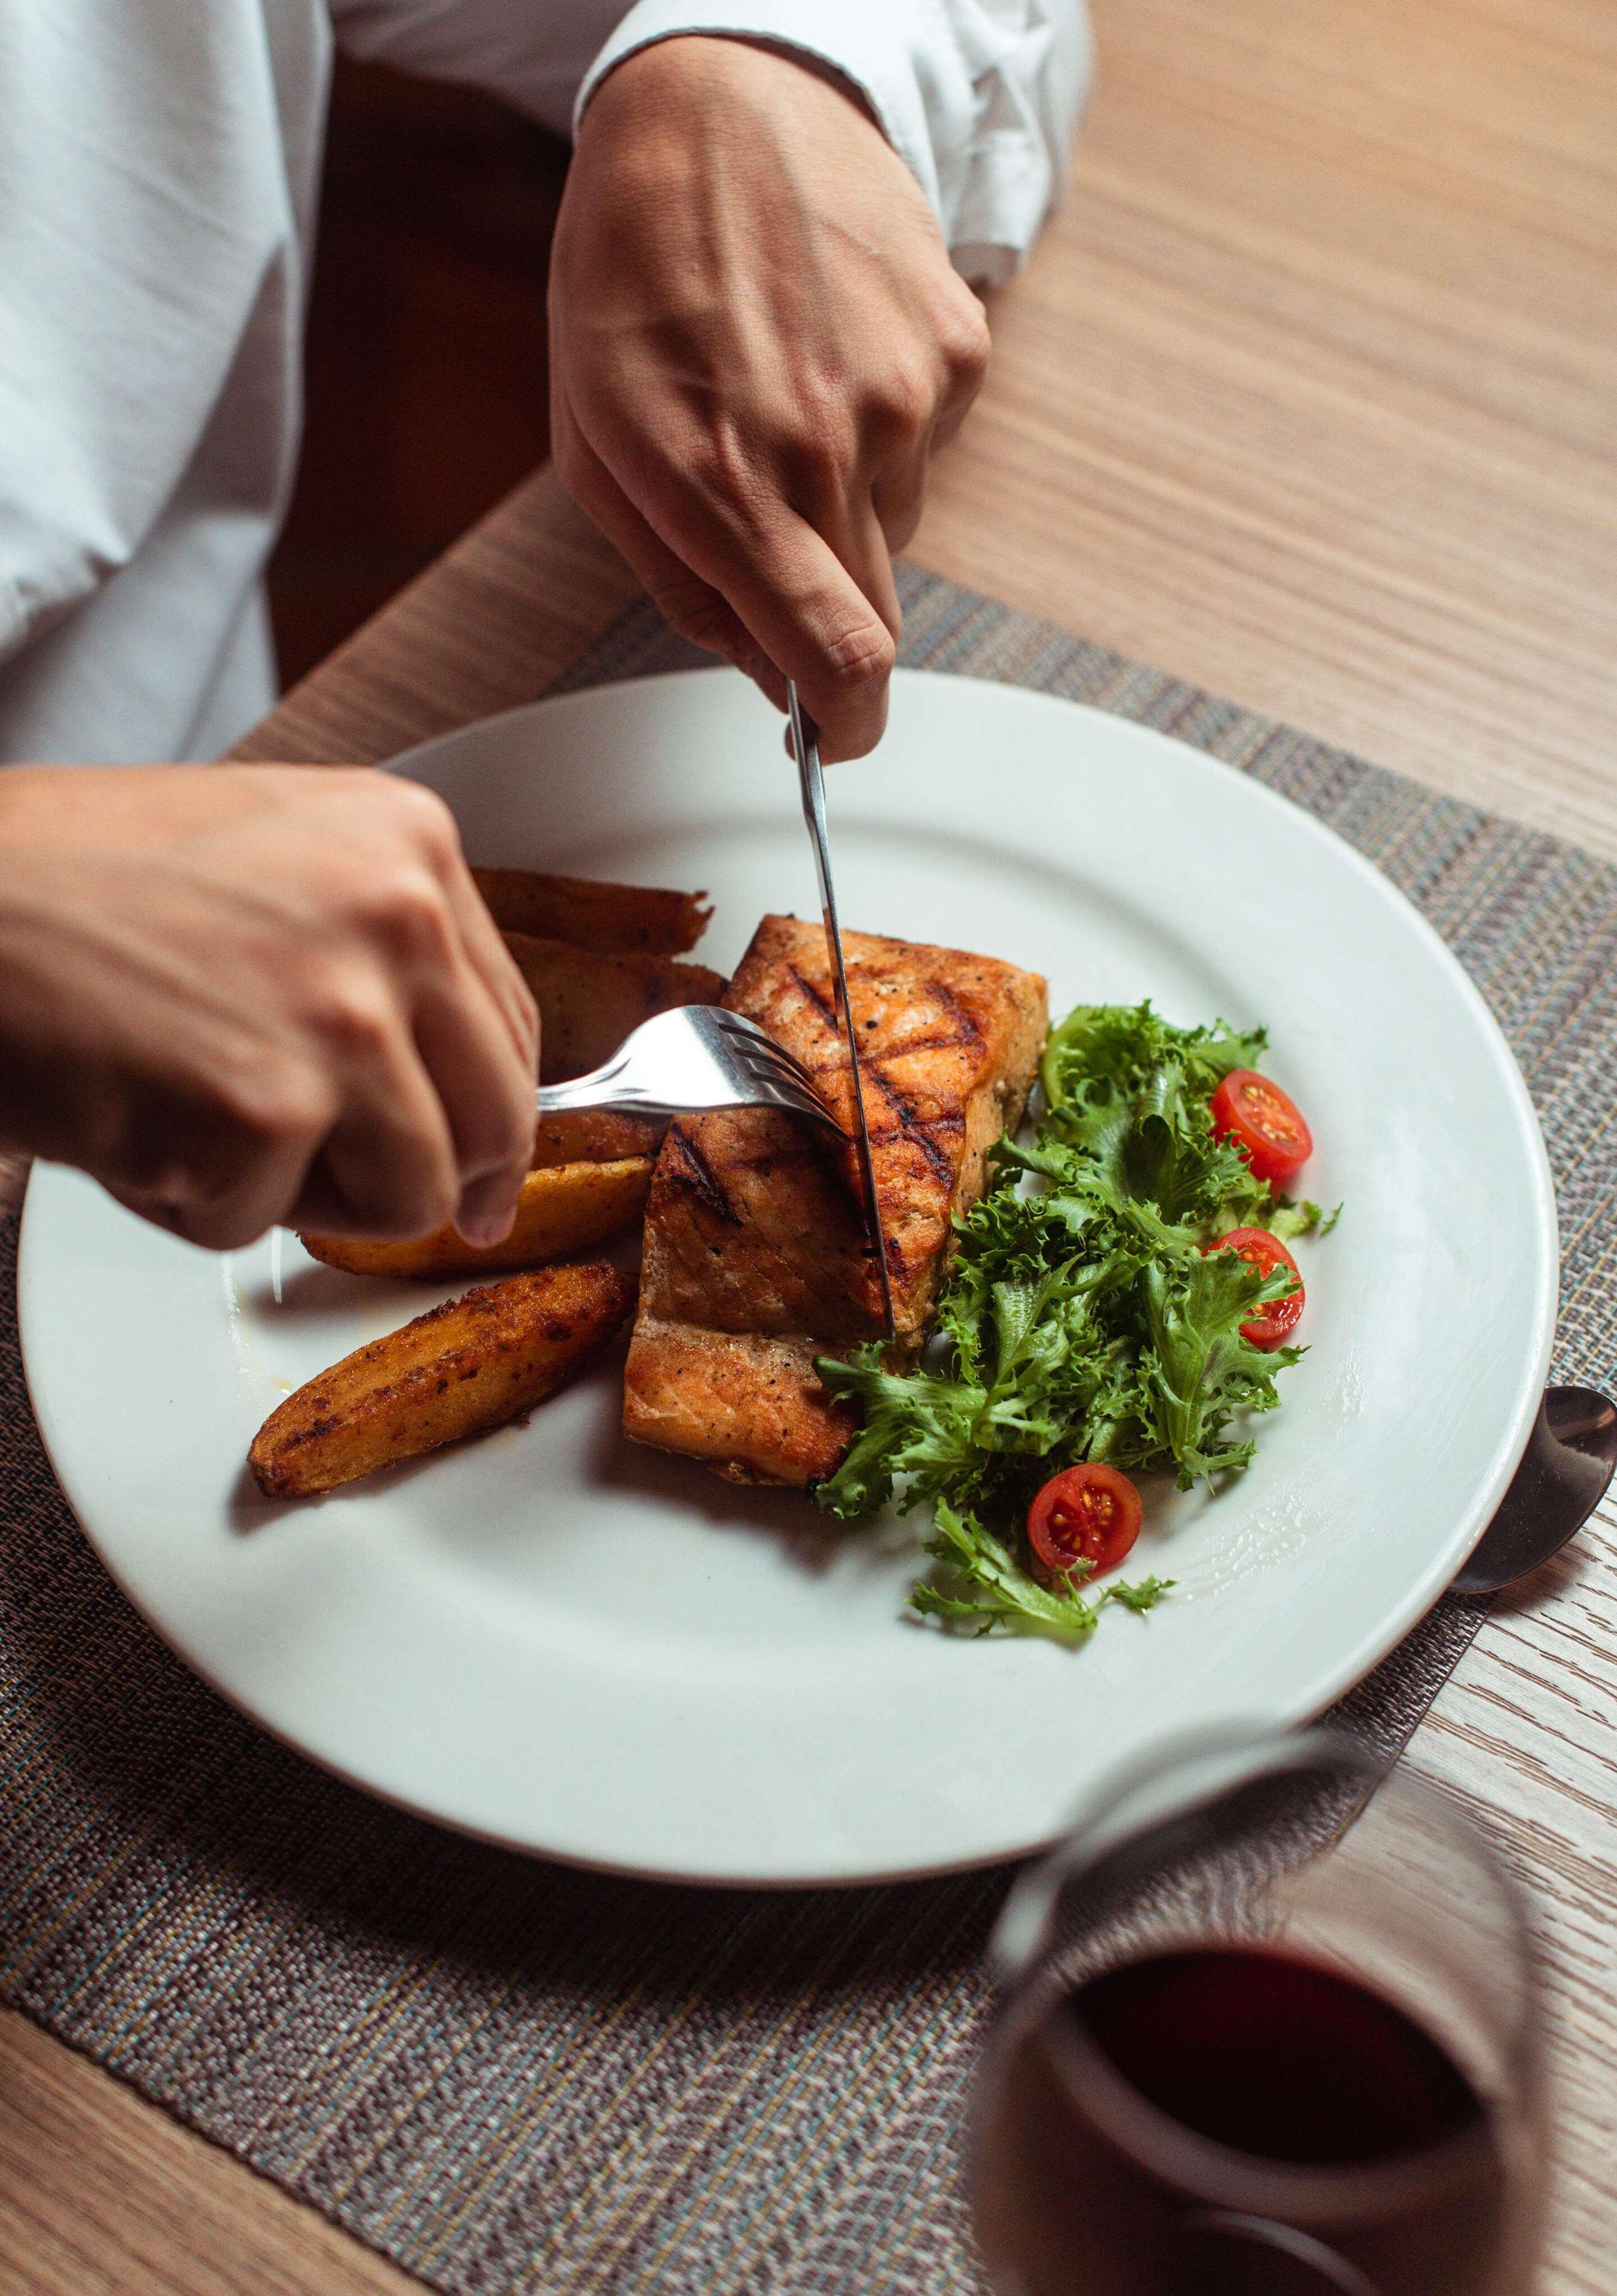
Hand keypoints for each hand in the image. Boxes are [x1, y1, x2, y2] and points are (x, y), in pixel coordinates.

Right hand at [0, 765, 538, 1250]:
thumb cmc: (67, 880)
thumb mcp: (269, 857)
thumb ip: (372, 946)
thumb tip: (449, 1079)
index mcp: (410, 842)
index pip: (511, 1028)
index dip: (494, 1121)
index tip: (481, 1175)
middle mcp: (400, 917)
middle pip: (492, 1122)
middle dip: (430, 1185)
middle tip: (371, 1207)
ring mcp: (342, 1014)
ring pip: (408, 1196)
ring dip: (302, 1195)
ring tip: (200, 1126)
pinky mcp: (265, 1107)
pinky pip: (264, 1222)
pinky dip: (187, 1202)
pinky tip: (127, 1121)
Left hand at [550, 35, 989, 761]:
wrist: (717, 101)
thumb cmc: (631, 274)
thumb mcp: (600, 447)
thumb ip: (684, 585)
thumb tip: (765, 675)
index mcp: (726, 481)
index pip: (837, 658)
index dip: (846, 725)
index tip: (834, 737)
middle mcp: (828, 444)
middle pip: (875, 616)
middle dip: (827, 615)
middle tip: (774, 543)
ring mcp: (905, 391)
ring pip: (894, 527)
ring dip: (845, 504)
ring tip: (781, 399)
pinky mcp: (955, 345)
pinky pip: (927, 448)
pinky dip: (881, 433)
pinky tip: (827, 355)